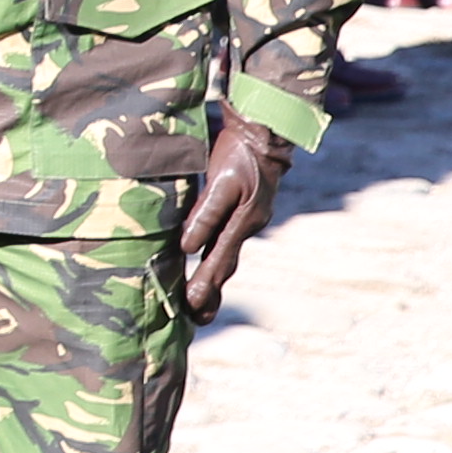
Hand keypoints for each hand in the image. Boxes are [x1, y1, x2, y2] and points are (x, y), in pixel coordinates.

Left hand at [176, 107, 292, 319]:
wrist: (263, 132)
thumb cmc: (239, 154)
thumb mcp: (221, 182)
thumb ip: (205, 214)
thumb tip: (188, 248)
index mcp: (242, 223)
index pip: (218, 261)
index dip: (203, 285)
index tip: (189, 307)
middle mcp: (247, 226)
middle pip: (225, 266)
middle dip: (210, 293)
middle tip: (195, 320)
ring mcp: (248, 220)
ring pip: (227, 257)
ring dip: (213, 281)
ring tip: (200, 305)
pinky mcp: (243, 211)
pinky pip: (227, 241)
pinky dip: (217, 259)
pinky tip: (208, 266)